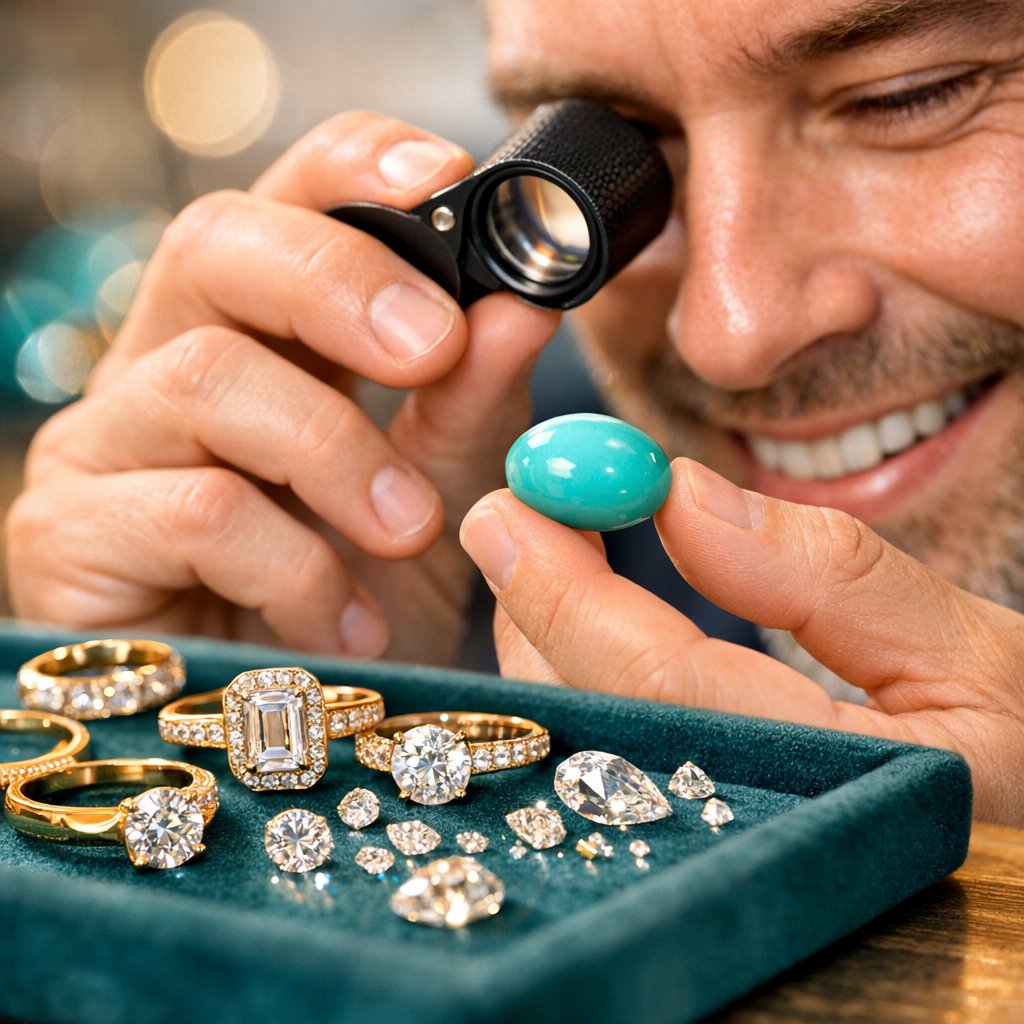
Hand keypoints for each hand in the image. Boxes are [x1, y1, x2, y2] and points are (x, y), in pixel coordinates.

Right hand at [6, 112, 558, 660]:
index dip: (357, 165)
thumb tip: (524, 304)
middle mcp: (169, 364)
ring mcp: (108, 444)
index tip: (448, 177)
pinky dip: (295, 565)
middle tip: (432, 347)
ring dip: (334, 452)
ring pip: (206, 375)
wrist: (283, 739)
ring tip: (407, 534)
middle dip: (339, 283)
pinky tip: (343, 622)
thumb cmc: (356, 607)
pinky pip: (190, 509)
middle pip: (217, 241)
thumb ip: (470, 401)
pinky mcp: (69, 535)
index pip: (287, 198)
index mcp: (266, 337)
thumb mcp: (436, 496)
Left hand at [460, 457, 1023, 824]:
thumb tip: (679, 495)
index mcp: (845, 788)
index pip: (662, 688)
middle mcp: (764, 837)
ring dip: (541, 642)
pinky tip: (578, 623)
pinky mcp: (706, 835)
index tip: (510, 509)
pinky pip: (610, 760)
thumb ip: (825, 573)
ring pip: (588, 749)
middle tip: (514, 516)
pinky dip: (574, 680)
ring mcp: (725, 847)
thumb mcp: (967, 647)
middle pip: (598, 725)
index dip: (569, 594)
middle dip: (533, 613)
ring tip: (541, 551)